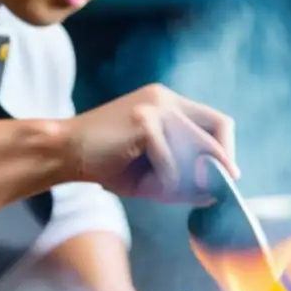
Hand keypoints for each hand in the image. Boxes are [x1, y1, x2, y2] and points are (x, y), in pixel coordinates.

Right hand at [68, 84, 237, 199]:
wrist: (64, 153)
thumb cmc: (107, 164)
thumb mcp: (155, 173)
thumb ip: (186, 179)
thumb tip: (217, 192)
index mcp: (168, 103)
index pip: (218, 121)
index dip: (227, 151)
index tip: (225, 176)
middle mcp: (165, 98)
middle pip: (217, 132)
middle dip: (216, 167)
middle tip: (208, 191)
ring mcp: (155, 106)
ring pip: (196, 151)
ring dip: (184, 180)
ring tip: (158, 189)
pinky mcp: (145, 121)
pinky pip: (172, 162)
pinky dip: (163, 181)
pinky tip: (143, 182)